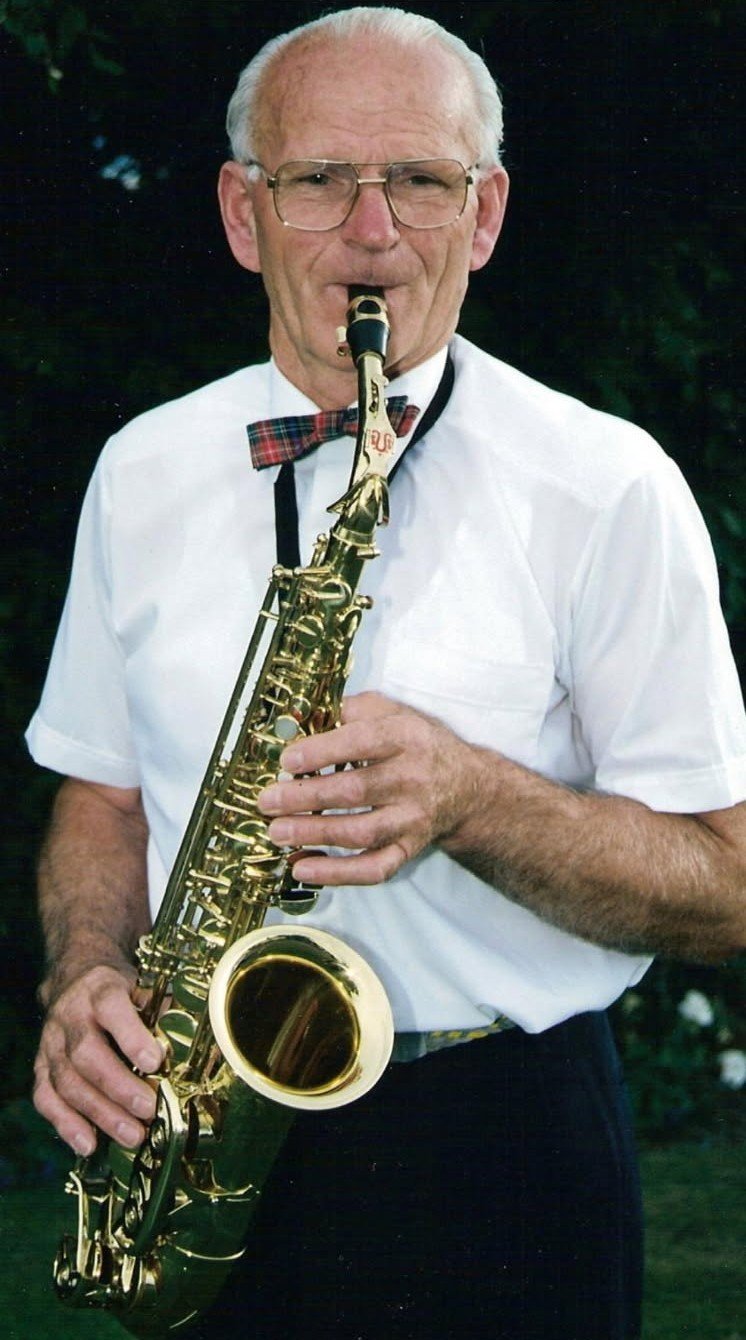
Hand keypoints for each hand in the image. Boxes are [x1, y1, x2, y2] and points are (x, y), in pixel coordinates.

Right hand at [33, 965, 163, 1155]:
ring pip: (67, 1082)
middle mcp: (70, 1016)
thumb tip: (185, 1040)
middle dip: (118, 1087)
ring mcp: (51, 1043)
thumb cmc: (116, 987)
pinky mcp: (41, 1065)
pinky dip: (66, 1124)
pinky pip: (46, 1098)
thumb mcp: (140, 984)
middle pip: (87, 1055)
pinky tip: (88, 1144)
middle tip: (147, 1109)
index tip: (155, 1062)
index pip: (111, 1009)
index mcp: (100, 990)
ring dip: (99, 1114)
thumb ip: (160, 1011)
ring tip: (131, 1135)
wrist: (73, 976)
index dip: (132, 1037)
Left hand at [257, 691, 479, 884]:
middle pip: (355, 791)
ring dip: (314, 834)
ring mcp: (412, 819)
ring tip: (277, 831)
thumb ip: (351, 710)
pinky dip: (337, 873)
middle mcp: (413, 780)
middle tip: (268, 801)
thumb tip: (301, 717)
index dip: (322, 752)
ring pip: (360, 833)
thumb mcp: (393, 712)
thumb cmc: (418, 745)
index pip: (362, 743)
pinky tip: (303, 867)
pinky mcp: (409, 849)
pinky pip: (374, 868)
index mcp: (407, 738)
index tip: (287, 761)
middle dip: (305, 798)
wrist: (467, 786)